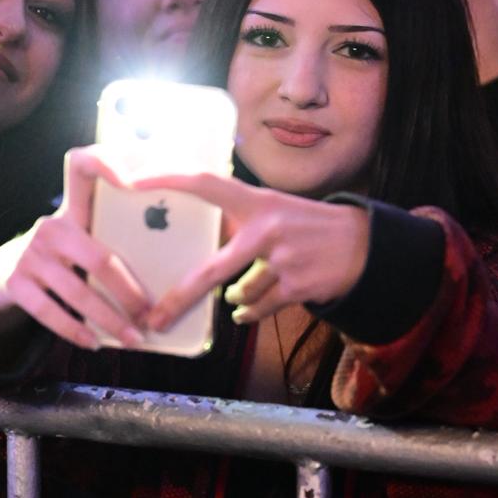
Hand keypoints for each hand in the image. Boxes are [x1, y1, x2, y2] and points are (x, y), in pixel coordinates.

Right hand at [0, 147, 150, 350]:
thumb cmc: (58, 259)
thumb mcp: (76, 238)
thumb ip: (107, 241)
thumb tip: (163, 280)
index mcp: (72, 211)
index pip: (82, 167)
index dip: (105, 163)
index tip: (132, 181)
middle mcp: (51, 227)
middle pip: (100, 258)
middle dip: (130, 293)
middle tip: (151, 316)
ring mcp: (30, 253)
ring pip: (78, 292)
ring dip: (109, 320)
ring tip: (131, 339)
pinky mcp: (14, 282)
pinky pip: (50, 312)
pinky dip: (75, 330)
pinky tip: (94, 342)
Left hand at [129, 173, 370, 329]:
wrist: (364, 244)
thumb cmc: (308, 225)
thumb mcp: (274, 209)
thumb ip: (239, 220)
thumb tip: (200, 245)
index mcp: (257, 201)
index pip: (204, 183)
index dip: (168, 178)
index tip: (133, 180)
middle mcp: (266, 228)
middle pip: (213, 271)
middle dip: (181, 297)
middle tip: (155, 318)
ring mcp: (282, 259)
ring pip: (240, 293)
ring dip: (238, 297)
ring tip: (243, 292)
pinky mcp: (297, 286)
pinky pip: (259, 307)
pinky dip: (251, 310)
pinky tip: (247, 309)